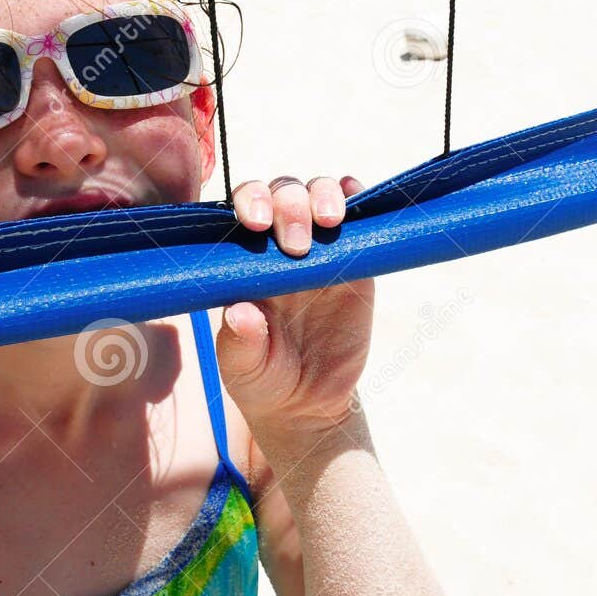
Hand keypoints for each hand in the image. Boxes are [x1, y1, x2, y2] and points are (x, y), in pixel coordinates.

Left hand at [218, 176, 373, 443]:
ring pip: (317, 193)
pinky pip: (357, 216)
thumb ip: (239, 343)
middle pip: (281, 193)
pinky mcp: (355, 260)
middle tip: (296, 245)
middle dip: (288, 206)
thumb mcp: (243, 368)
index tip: (255, 225)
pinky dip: (356, 195)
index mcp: (244, 259)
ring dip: (322, 196)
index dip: (248, 204)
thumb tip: (239, 313)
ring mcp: (319, 247)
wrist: (308, 402)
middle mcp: (278, 243)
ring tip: (328, 222)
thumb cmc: (263, 377)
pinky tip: (354, 197)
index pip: (240, 211)